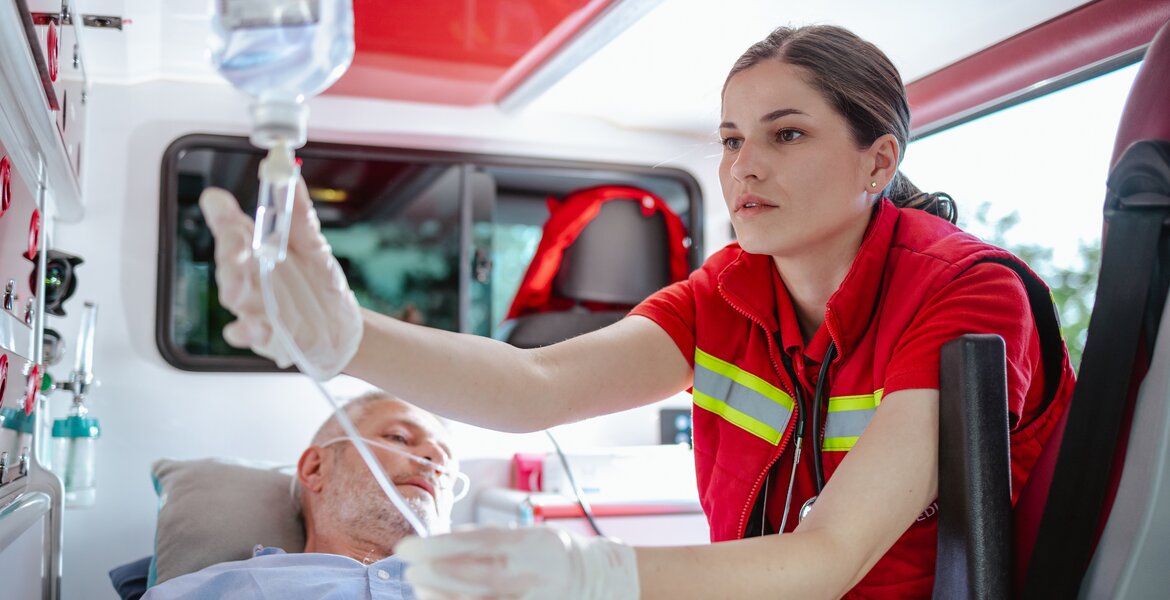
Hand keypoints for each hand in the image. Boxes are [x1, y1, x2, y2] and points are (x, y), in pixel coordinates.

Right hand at [199, 181, 361, 379]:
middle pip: (229, 261)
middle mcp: (250, 277)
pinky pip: (247, 334)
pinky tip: (250, 328)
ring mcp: (255, 306)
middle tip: (233, 241)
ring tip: (236, 284)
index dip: (221, 214)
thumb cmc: (320, 286)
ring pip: (234, 295)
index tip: (216, 200)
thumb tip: (291, 174)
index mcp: (257, 251)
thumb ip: (299, 213)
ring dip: (232, 287)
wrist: (341, 329)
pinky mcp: (265, 335)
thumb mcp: (312, 245)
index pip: (232, 228)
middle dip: (227, 250)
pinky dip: (245, 332)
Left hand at [396, 526, 639, 599]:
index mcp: (528, 542)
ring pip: (484, 599)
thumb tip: (448, 537)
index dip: (439, 545)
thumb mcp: (526, 534)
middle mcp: (531, 569)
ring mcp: (533, 595)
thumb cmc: (554, 554)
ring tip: (420, 590)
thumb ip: (489, 535)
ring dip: (447, 596)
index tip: (408, 547)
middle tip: (410, 572)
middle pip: (479, 574)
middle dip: (438, 573)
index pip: (477, 542)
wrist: (599, 577)